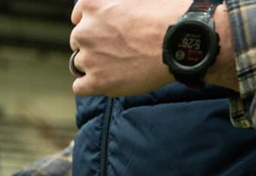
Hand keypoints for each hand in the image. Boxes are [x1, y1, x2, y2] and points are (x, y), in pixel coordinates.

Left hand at [69, 0, 186, 96]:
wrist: (178, 40)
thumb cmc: (164, 13)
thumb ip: (115, 1)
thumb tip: (116, 10)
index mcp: (91, 5)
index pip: (78, 17)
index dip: (92, 24)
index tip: (105, 29)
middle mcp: (84, 31)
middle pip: (78, 41)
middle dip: (94, 44)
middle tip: (116, 48)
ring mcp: (88, 58)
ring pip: (80, 64)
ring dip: (94, 65)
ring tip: (119, 64)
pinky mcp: (96, 82)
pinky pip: (80, 87)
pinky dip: (89, 85)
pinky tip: (105, 81)